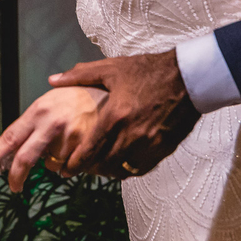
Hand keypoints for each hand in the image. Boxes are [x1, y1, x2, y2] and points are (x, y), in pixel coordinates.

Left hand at [0, 86, 105, 191]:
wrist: (113, 90)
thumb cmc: (80, 95)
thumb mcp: (52, 100)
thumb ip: (35, 120)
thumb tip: (17, 145)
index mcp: (38, 111)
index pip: (9, 137)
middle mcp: (51, 124)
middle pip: (26, 159)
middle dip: (17, 177)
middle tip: (15, 187)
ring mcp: (70, 137)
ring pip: (54, 167)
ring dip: (59, 163)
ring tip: (71, 143)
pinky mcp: (87, 149)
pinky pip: (75, 169)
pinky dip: (77, 165)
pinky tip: (84, 148)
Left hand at [49, 50, 199, 179]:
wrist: (188, 77)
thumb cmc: (148, 70)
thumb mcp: (112, 68)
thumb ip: (80, 76)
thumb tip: (53, 80)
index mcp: (115, 116)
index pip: (89, 150)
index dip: (75, 164)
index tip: (65, 169)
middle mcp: (131, 135)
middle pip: (104, 165)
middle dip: (89, 169)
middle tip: (81, 167)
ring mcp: (150, 145)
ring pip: (122, 170)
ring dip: (108, 171)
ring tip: (100, 165)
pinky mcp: (164, 149)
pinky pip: (142, 169)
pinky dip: (129, 169)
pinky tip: (123, 162)